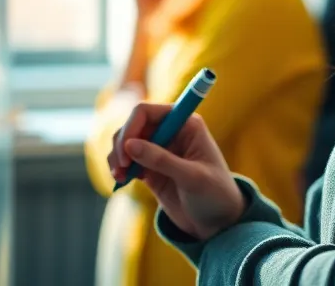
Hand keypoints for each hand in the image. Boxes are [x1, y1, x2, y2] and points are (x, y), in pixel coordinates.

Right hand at [108, 103, 245, 240]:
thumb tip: (130, 145)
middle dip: (121, 144)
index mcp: (186, 124)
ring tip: (119, 177)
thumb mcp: (192, 178)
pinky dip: (119, 167)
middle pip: (132, 125)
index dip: (131, 126)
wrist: (218, 221)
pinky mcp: (150, 168)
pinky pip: (127, 160)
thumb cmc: (215, 194)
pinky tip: (120, 181)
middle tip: (121, 168)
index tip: (125, 150)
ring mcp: (159, 150)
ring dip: (116, 156)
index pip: (147, 112)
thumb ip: (162, 160)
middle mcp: (170, 132)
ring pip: (125, 142)